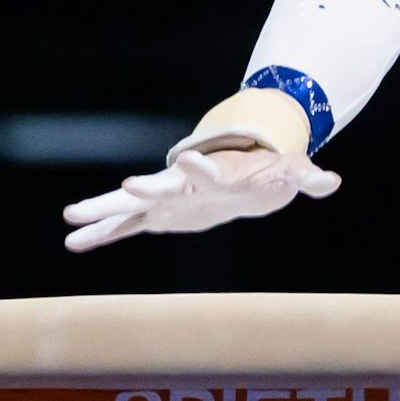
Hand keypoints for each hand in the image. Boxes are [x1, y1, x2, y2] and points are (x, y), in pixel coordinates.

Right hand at [62, 145, 340, 252]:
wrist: (244, 178)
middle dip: (138, 189)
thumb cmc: (268, 174)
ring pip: (129, 207)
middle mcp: (183, 185)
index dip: (195, 165)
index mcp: (215, 174)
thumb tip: (330, 181)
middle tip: (117, 189)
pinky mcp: (157, 216)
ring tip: (69, 219)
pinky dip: (100, 235)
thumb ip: (306, 178)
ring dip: (101, 214)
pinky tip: (73, 242)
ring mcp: (166, 200)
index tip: (181, 157)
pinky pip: (124, 228)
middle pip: (157, 186)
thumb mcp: (290, 174)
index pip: (205, 168)